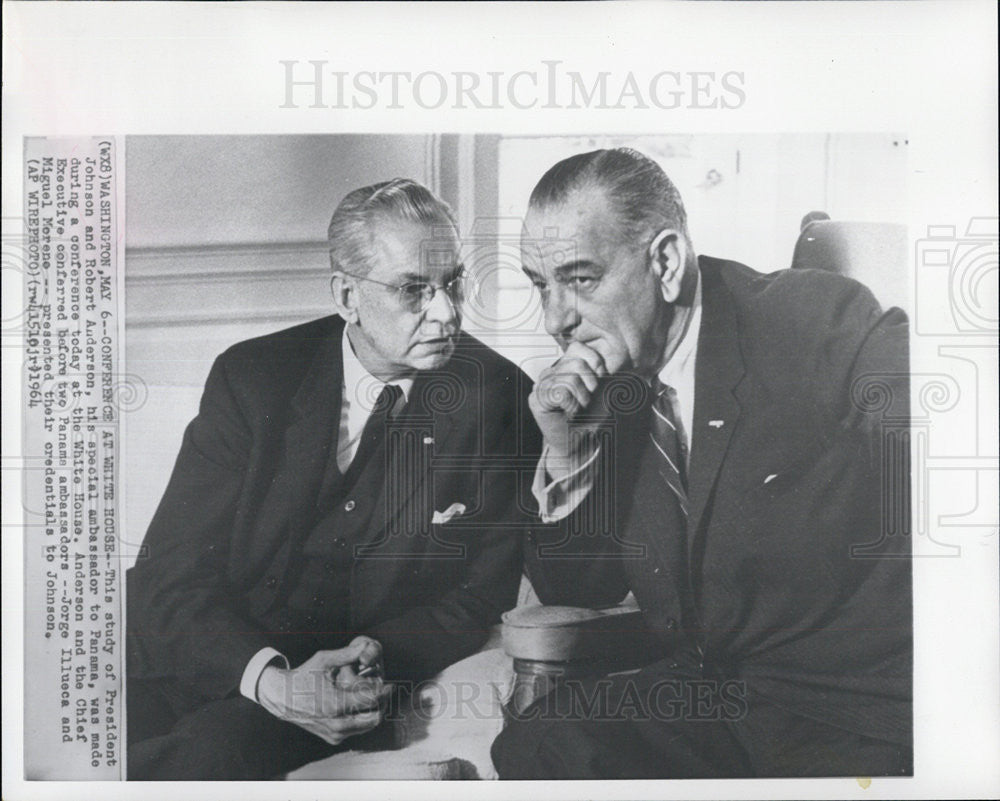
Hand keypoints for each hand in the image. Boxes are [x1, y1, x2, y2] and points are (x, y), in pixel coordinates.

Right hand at [256, 637, 389, 745]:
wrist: (281, 697)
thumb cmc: (303, 676)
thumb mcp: (323, 660)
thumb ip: (347, 654)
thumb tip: (366, 646)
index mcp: (335, 704)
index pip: (371, 701)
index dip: (385, 691)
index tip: (390, 683)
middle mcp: (337, 724)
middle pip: (375, 717)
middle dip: (382, 703)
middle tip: (383, 690)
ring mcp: (335, 734)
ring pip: (368, 726)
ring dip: (374, 711)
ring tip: (372, 695)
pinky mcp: (333, 738)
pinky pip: (357, 730)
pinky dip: (363, 718)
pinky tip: (359, 704)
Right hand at [529, 341, 625, 477]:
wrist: (578, 443)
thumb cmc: (588, 417)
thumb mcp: (601, 390)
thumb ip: (602, 371)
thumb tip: (613, 359)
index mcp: (563, 366)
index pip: (577, 347)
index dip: (595, 363)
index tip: (600, 381)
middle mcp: (549, 373)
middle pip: (576, 364)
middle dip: (590, 385)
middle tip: (586, 400)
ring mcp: (540, 386)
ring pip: (570, 379)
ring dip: (582, 399)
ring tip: (577, 409)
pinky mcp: (536, 400)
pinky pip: (561, 393)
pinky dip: (573, 407)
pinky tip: (569, 415)